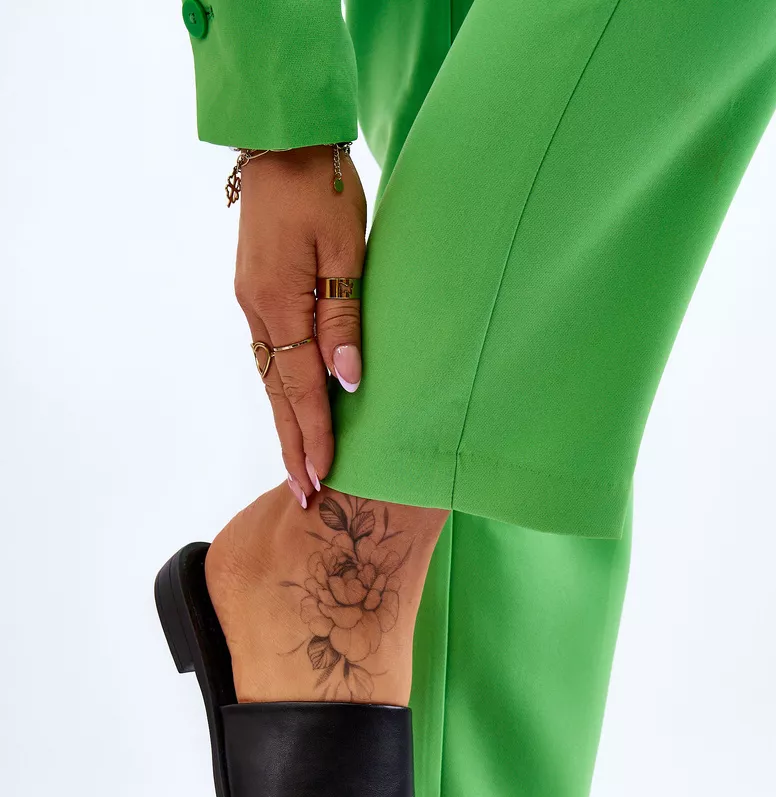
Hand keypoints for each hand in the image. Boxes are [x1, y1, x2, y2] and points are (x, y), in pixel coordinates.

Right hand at [234, 145, 366, 501]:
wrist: (282, 144)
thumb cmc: (323, 190)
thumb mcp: (347, 250)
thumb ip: (345, 317)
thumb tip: (346, 380)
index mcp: (279, 303)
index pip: (300, 387)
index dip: (316, 434)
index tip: (324, 477)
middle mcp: (257, 311)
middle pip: (277, 395)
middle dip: (294, 447)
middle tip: (305, 496)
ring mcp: (251, 303)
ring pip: (269, 380)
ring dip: (285, 426)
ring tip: (298, 468)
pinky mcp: (255, 293)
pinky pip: (268, 357)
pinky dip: (280, 393)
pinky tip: (290, 412)